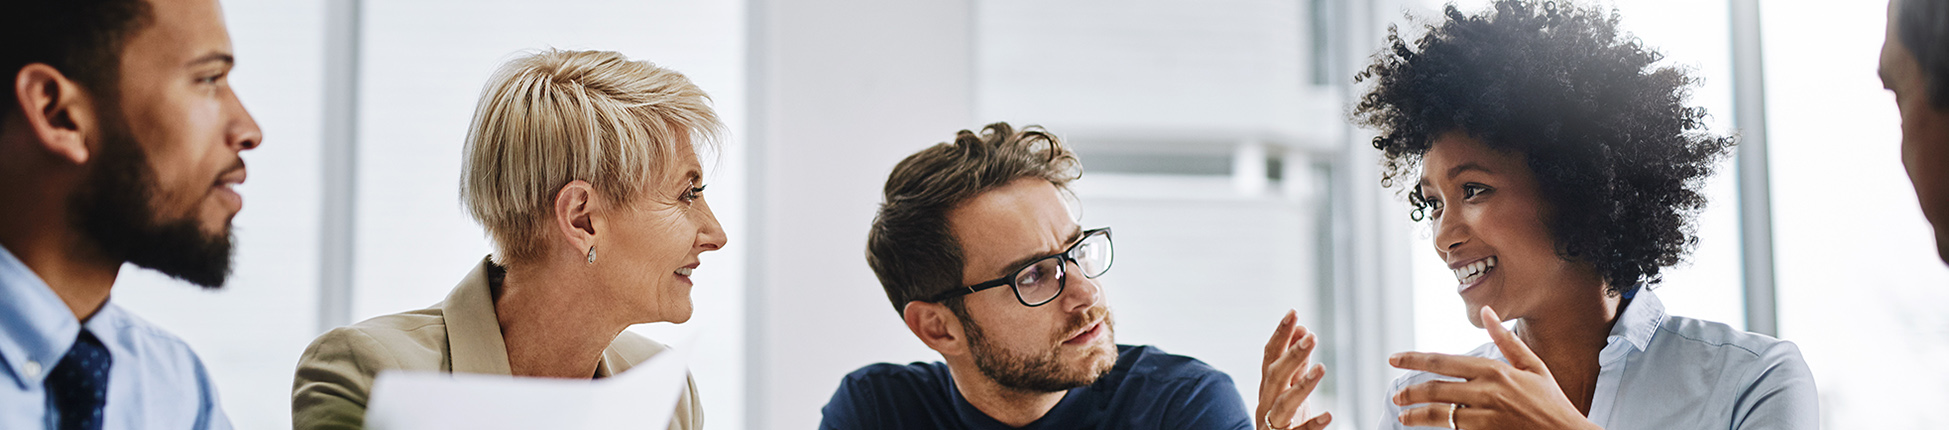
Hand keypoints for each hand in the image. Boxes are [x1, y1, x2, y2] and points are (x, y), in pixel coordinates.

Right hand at [1255, 310, 1330, 429]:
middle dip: (1291, 355)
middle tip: (1311, 336)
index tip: (1294, 313)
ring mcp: (1273, 422)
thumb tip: (1303, 331)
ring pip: (1284, 403)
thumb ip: (1296, 364)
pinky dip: (1313, 424)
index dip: (1281, 334)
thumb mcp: (1288, 388)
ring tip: (1322, 368)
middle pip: (1275, 375)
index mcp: (1268, 386)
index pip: (1270, 355)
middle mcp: (1266, 402)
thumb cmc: (1282, 418)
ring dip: (1303, 385)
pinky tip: (1329, 415)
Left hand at [1386, 307, 1597, 429]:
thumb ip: (1506, 340)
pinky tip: (1428, 427)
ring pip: (1440, 414)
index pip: (1443, 361)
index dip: (1414, 360)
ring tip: (1403, 415)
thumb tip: (1488, 313)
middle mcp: (1486, 392)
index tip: (1395, 359)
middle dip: (1410, 391)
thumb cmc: (1552, 402)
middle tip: (1396, 395)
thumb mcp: (1533, 365)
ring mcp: (1485, 416)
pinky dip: (1439, 428)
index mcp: (1494, 370)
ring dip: (1416, 414)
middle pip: (1435, 389)